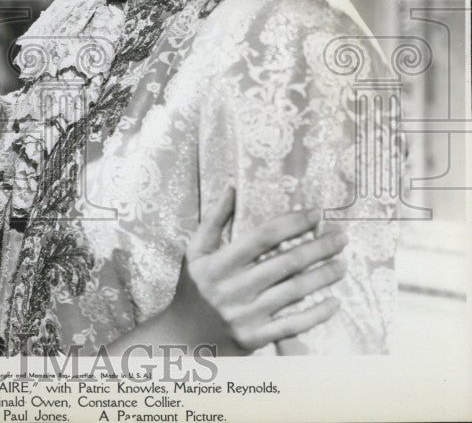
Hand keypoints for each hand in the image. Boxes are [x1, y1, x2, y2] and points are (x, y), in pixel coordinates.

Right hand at [171, 186, 346, 353]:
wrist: (183, 337)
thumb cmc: (193, 288)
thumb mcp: (195, 251)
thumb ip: (213, 219)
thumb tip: (233, 187)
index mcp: (217, 263)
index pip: (262, 237)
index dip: (292, 223)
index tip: (315, 214)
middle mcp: (233, 288)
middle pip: (284, 263)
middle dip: (317, 248)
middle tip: (340, 237)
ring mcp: (246, 315)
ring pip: (294, 292)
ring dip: (323, 276)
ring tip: (342, 264)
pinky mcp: (256, 338)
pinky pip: (293, 325)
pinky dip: (317, 314)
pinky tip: (334, 302)